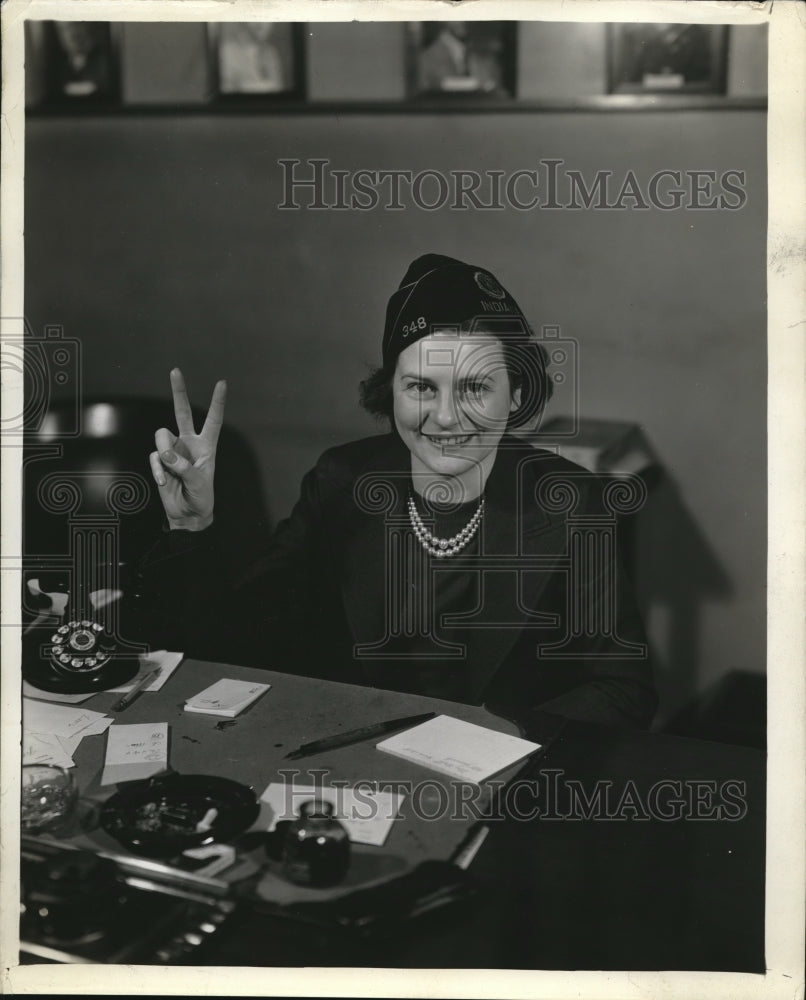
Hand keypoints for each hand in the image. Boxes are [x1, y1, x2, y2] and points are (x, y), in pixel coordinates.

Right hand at [149, 368, 226, 530]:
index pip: (213, 419)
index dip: (217, 402)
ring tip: (171, 472)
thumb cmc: (201, 497)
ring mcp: (173, 451)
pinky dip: (158, 470)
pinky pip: (154, 457)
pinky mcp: (160, 461)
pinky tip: (164, 482)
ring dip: (165, 453)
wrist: (187, 515)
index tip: (221, 383)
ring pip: (161, 436)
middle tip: (175, 371)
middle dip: (179, 391)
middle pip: (182, 412)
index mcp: (207, 445)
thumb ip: (183, 467)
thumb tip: (166, 454)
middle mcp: (189, 443)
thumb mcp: (199, 482)